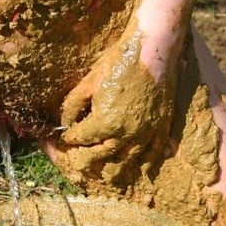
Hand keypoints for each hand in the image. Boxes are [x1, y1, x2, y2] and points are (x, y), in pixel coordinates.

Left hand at [58, 33, 174, 179]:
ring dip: (116, 167)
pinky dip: (148, 161)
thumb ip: (73, 105)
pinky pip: (154, 149)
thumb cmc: (118, 63)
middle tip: (80, 162)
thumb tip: (65, 122)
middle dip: (88, 158)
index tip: (65, 139)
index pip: (81, 138)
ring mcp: (145, 131)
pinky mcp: (161, 124)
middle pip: (102, 153)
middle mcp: (124, 133)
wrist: (153, 49)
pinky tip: (143, 168)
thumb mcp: (88, 82)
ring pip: (128, 157)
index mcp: (104, 123)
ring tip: (109, 175)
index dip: (70, 139)